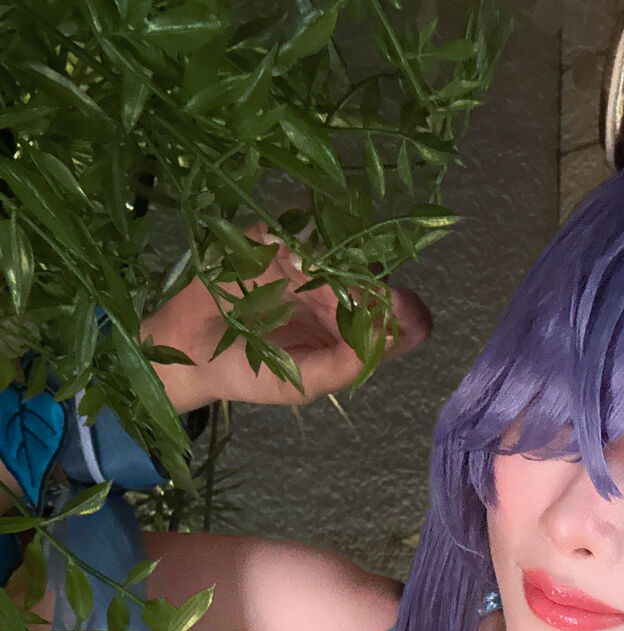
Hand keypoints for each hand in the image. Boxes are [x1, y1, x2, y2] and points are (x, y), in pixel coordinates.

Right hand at [141, 222, 431, 413]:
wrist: (188, 353)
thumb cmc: (250, 373)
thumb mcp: (302, 382)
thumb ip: (346, 366)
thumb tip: (388, 337)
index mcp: (353, 328)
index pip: (396, 317)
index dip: (405, 312)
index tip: (402, 308)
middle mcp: (338, 291)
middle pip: (371, 276)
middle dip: (372, 283)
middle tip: (367, 292)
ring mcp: (307, 262)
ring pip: (340, 247)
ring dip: (339, 256)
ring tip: (324, 272)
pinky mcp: (272, 238)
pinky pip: (295, 226)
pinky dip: (299, 235)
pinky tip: (290, 253)